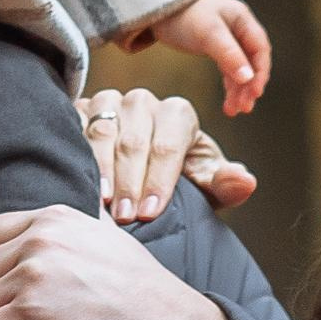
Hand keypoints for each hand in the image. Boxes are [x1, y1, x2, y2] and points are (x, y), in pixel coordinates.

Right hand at [77, 86, 257, 223]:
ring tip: (102, 204)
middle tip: (125, 217)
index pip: (168, 146)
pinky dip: (76, 153)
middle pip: (135, 141)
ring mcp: (109, 102)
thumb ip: (224, 184)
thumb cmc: (177, 179)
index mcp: (178, 114)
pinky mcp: (80, 109)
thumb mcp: (202, 185)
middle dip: (130, 183)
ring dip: (103, 171)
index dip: (159, 180)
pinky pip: (75, 127)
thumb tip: (245, 181)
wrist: (138, 167)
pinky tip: (78, 179)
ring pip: (103, 132)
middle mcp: (143, 102)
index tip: (151, 212)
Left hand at [148, 0, 271, 116]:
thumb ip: (229, 55)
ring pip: (241, 69)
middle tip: (245, 108)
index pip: (260, 49)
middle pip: (252, 62)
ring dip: (239, 91)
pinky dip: (230, 87)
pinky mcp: (217, 49)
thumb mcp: (207, 34)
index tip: (255, 93)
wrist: (157, 12)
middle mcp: (239, 29)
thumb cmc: (183, 17)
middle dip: (249, 86)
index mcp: (242, 19)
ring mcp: (229, 40)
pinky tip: (228, 104)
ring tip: (234, 111)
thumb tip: (249, 78)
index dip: (260, 72)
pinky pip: (229, 71)